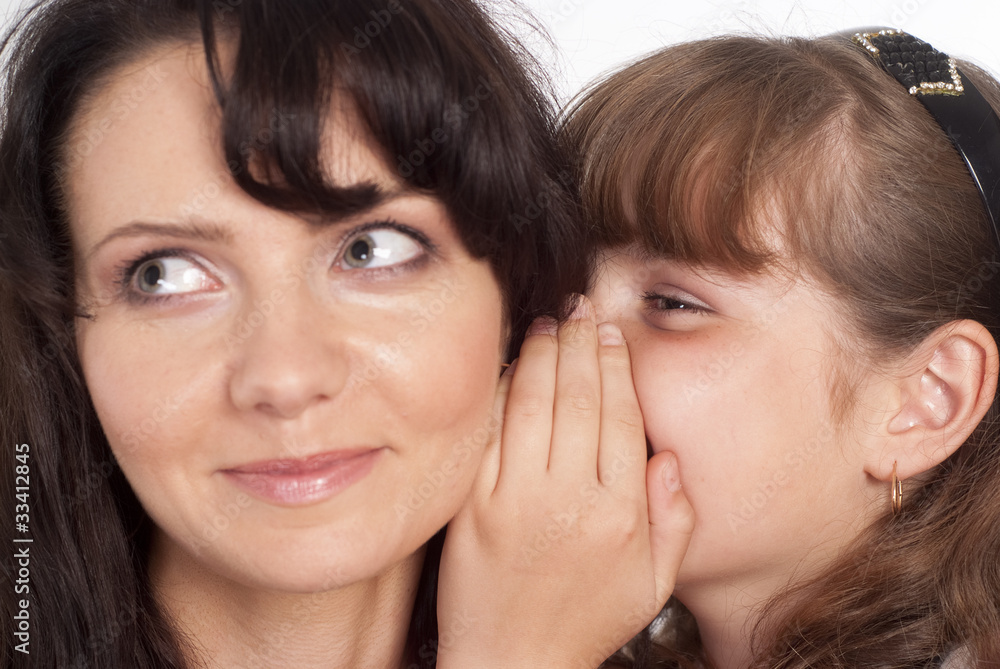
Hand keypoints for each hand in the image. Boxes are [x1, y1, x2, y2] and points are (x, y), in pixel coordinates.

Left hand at [436, 296, 693, 668]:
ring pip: (534, 402)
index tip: (612, 335)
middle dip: (582, 342)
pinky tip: (510, 363)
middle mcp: (571, 499)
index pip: (622, 417)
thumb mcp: (652, 585)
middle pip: (580, 397)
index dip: (617, 366)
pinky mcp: (475, 503)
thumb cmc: (583, 624)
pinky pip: (491, 430)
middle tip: (581, 309)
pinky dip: (501, 388)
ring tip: (549, 324)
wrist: (512, 664)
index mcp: (621, 515)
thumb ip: (674, 521)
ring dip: (543, 353)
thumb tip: (668, 459)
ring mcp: (518, 498)